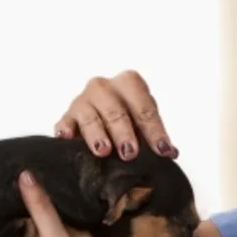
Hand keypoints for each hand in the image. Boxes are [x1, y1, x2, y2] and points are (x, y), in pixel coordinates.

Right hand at [54, 70, 177, 160]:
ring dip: (97, 134)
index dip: (154, 130)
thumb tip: (171, 153)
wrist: (102, 121)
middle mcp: (104, 87)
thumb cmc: (128, 122)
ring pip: (89, 116)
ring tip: (103, 151)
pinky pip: (65, 122)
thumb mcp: (144, 126)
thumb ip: (157, 139)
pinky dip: (66, 129)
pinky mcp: (67, 117)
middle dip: (123, 132)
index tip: (162, 150)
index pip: (144, 107)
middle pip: (115, 110)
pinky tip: (67, 138)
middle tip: (130, 153)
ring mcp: (82, 101)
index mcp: (129, 84)